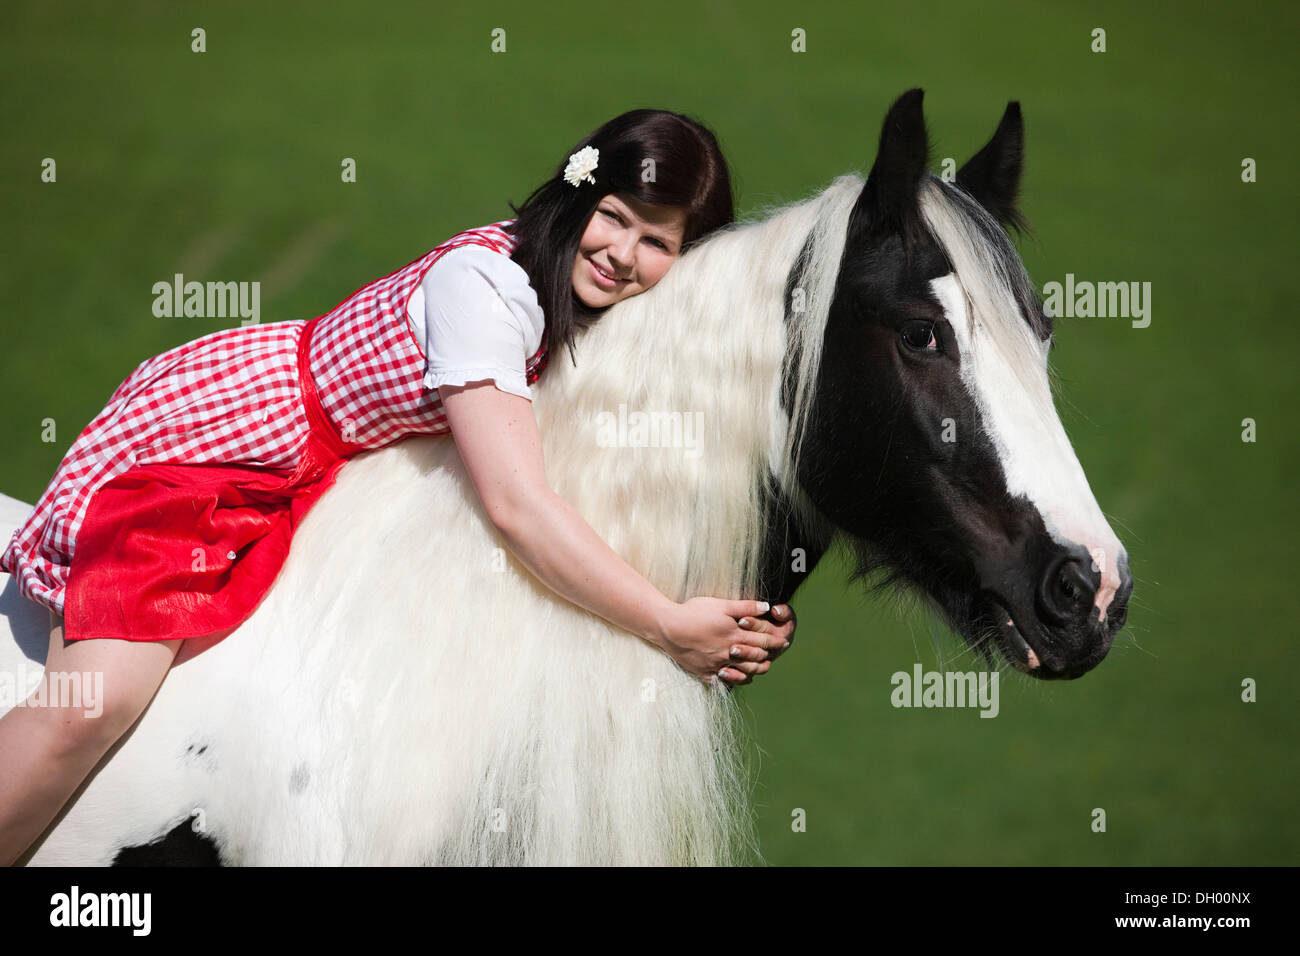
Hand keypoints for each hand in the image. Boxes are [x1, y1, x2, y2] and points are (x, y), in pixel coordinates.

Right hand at [653, 597, 793, 687]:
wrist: (668, 628)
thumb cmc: (694, 612)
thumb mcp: (721, 604)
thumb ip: (745, 607)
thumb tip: (766, 607)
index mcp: (735, 635)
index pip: (763, 641)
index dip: (776, 641)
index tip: (785, 641)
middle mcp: (729, 653)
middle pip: (756, 658)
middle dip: (769, 654)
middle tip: (777, 652)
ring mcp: (717, 665)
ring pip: (744, 672)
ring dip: (755, 669)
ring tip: (762, 665)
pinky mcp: (705, 673)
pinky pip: (723, 681)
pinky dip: (733, 679)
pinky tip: (735, 676)